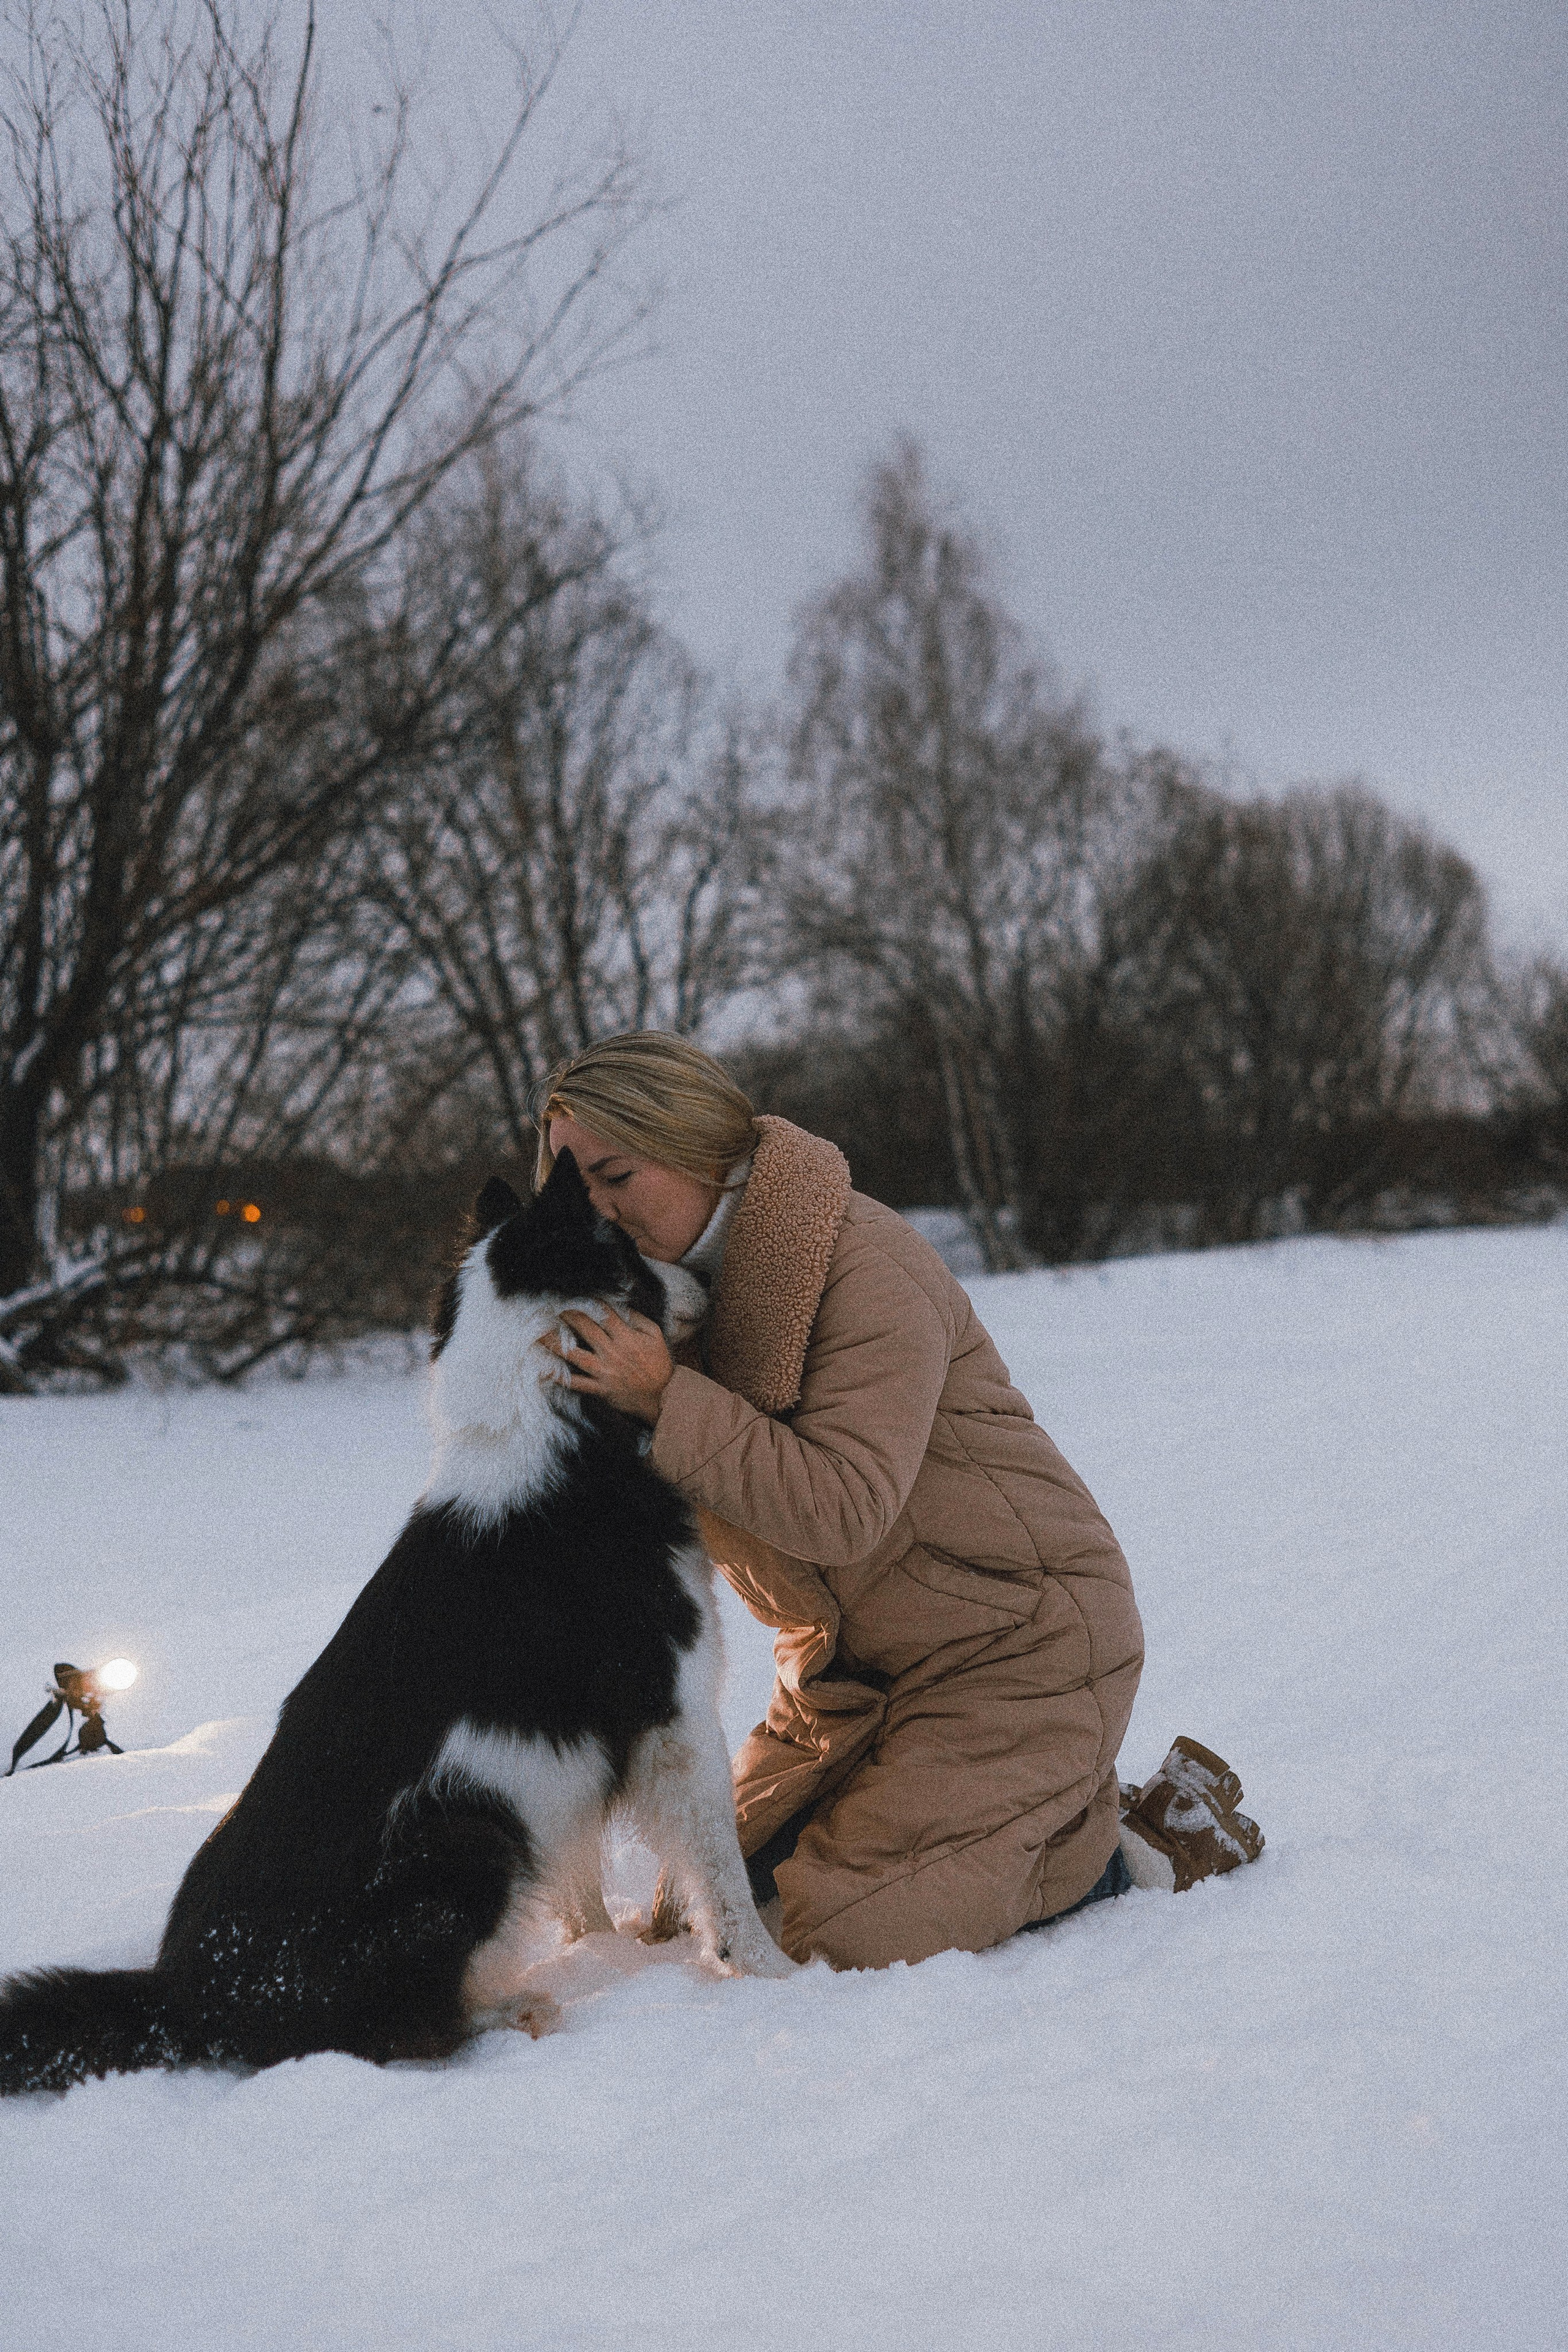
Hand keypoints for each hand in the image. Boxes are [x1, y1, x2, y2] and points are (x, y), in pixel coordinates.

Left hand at [538, 1305, 674, 1424]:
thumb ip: (637, 1318)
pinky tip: (541, 1370)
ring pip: (574, 1354)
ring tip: (538, 1332)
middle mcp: (612, 1352)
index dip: (588, 1301)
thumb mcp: (655, 1335)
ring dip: (554, 1342)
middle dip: (567, 1315)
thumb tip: (619, 1306)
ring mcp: (604, 1371)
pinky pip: (575, 1383)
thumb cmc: (659, 1363)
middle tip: (550, 1306)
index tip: (575, 1295)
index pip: (603, 1313)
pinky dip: (558, 1377)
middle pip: (584, 1329)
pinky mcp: (599, 1388)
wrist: (662, 1396)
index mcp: (626, 1337)